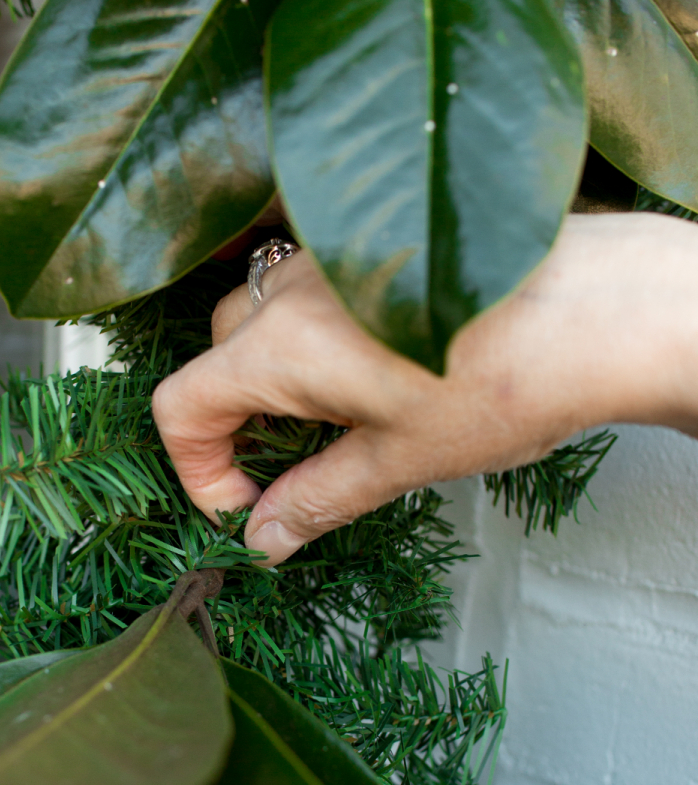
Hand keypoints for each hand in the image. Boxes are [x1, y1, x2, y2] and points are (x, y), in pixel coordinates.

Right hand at [152, 212, 697, 563]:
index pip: (180, 405)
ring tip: (343, 420)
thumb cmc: (506, 382)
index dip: (198, 472)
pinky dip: (316, 339)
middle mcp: (291, 289)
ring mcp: (331, 255)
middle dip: (238, 424)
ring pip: (262, 319)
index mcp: (280, 346)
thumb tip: (265, 540)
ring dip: (277, 378)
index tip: (251, 508)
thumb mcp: (399, 459)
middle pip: (217, 358)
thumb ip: (317, 498)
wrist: (603, 309)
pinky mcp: (372, 243)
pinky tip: (378, 371)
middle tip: (296, 471)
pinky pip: (310, 292)